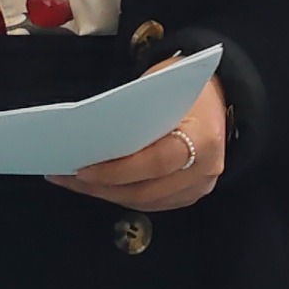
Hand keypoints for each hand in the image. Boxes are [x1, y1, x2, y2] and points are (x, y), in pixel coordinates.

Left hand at [48, 63, 226, 211]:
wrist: (221, 95)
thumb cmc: (186, 85)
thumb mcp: (162, 85)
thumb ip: (135, 112)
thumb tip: (93, 136)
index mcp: (204, 138)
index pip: (155, 163)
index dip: (117, 171)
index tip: (83, 170)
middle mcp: (206, 169)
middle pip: (147, 190)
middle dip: (103, 187)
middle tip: (68, 178)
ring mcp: (200, 186)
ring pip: (145, 201)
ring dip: (107, 194)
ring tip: (73, 182)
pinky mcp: (190, 194)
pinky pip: (151, 203)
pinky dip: (122, 196)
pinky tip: (97, 186)